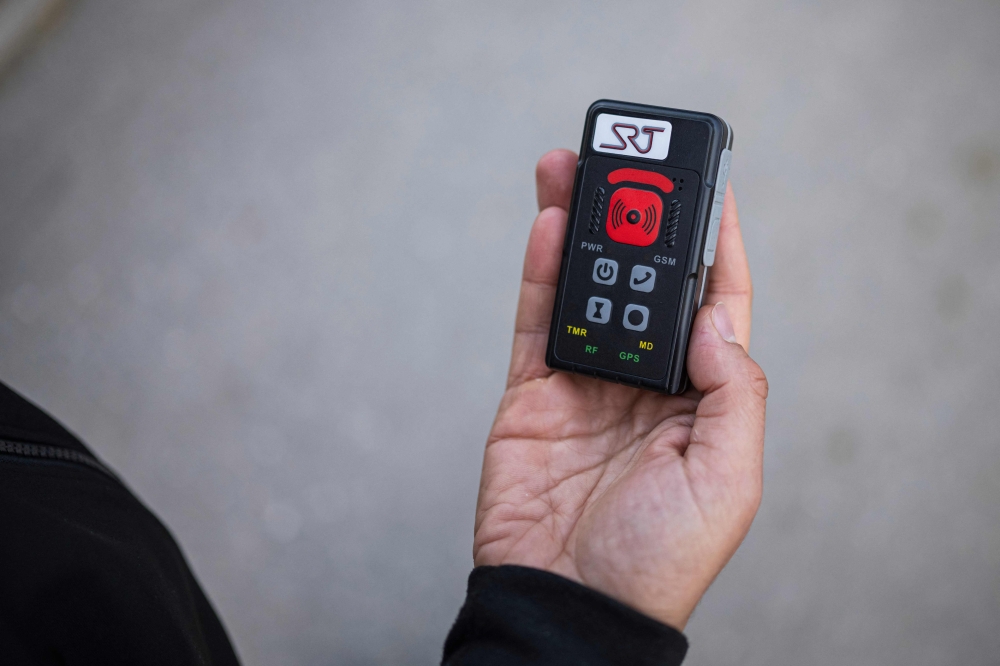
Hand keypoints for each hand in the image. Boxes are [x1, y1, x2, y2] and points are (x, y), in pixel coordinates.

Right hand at [473, 150, 767, 629]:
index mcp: (702, 400)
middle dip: (637, 223)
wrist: (568, 603)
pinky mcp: (534, 391)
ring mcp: (586, 382)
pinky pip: (537, 319)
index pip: (716, 305)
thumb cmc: (657, 560)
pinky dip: (539, 270)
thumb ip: (733, 392)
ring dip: (581, 230)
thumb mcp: (728, 481)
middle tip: (627, 167)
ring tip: (574, 171)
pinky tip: (547, 222)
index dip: (716, 246)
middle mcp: (646, 382)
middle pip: (644, 284)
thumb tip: (711, 315)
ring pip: (585, 288)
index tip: (713, 187)